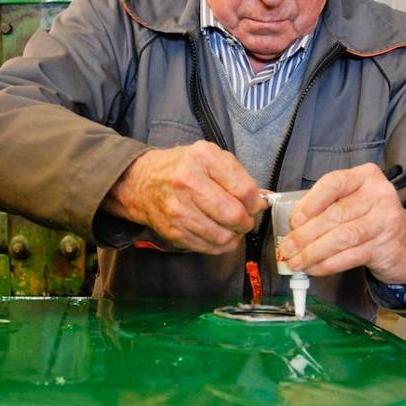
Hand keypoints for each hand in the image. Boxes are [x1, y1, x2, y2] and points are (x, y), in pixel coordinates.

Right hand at [102, 141, 262, 253]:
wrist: (143, 182)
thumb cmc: (183, 168)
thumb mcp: (211, 157)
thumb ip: (238, 175)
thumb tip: (262, 201)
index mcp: (202, 158)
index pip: (245, 190)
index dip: (256, 202)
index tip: (254, 204)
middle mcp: (188, 183)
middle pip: (235, 216)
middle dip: (246, 221)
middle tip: (244, 218)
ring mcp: (179, 210)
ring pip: (224, 237)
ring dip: (234, 235)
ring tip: (230, 226)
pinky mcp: (175, 231)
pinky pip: (209, 247)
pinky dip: (220, 244)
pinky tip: (217, 232)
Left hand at [277, 163, 405, 283]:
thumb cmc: (369, 219)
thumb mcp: (353, 201)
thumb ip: (326, 205)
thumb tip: (290, 225)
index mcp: (366, 176)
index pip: (333, 183)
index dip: (310, 202)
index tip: (293, 220)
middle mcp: (379, 195)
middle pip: (334, 214)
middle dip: (304, 235)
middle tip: (286, 249)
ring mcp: (385, 221)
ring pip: (341, 238)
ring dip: (312, 253)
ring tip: (295, 262)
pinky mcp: (384, 247)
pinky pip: (349, 256)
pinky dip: (326, 264)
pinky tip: (313, 268)